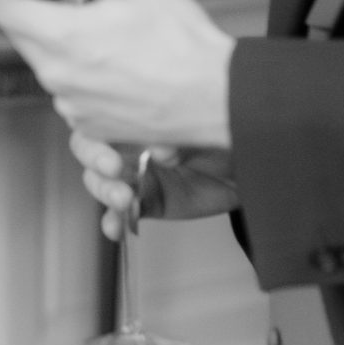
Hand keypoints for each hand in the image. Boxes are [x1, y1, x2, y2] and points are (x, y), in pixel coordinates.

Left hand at [0, 0, 235, 152]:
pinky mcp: (88, 125)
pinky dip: (84, 74)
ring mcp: (71, 105)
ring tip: (113, 39)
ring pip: (48, 63)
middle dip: (38, 14)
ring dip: (66, 46)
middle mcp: (58, 75)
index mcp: (63, 36)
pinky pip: (69, 89)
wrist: (216, 99)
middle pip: (21, 35)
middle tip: (77, 3)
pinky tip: (120, 67)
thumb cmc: (181, 42)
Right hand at [71, 131, 238, 239]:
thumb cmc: (229, 134)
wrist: (254, 166)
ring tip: (124, 200)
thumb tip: (161, 151)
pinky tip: (116, 228)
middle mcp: (131, 142)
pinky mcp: (145, 202)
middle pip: (89, 148)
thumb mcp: (206, 128)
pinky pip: (119, 213)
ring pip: (100, 181)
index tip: (113, 151)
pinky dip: (113, 221)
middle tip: (115, 171)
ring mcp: (136, 174)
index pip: (99, 116)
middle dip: (95, 160)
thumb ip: (181, 136)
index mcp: (139, 116)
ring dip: (105, 191)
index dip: (96, 133)